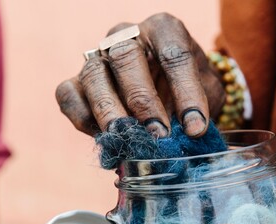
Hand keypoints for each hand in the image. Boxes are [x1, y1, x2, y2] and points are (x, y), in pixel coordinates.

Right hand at [56, 13, 224, 136]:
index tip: (196, 128)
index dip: (187, 93)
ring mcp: (97, 57)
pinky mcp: (76, 81)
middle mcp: (127, 36)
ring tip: (129, 141)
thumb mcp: (207, 95)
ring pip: (94, 75)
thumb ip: (201, 109)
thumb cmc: (189, 91)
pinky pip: (68, 94)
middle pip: (126, 57)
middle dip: (143, 100)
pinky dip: (83, 118)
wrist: (168, 95)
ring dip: (111, 112)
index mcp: (164, 29)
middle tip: (159, 135)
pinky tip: (107, 138)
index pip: (174, 54)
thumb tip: (188, 136)